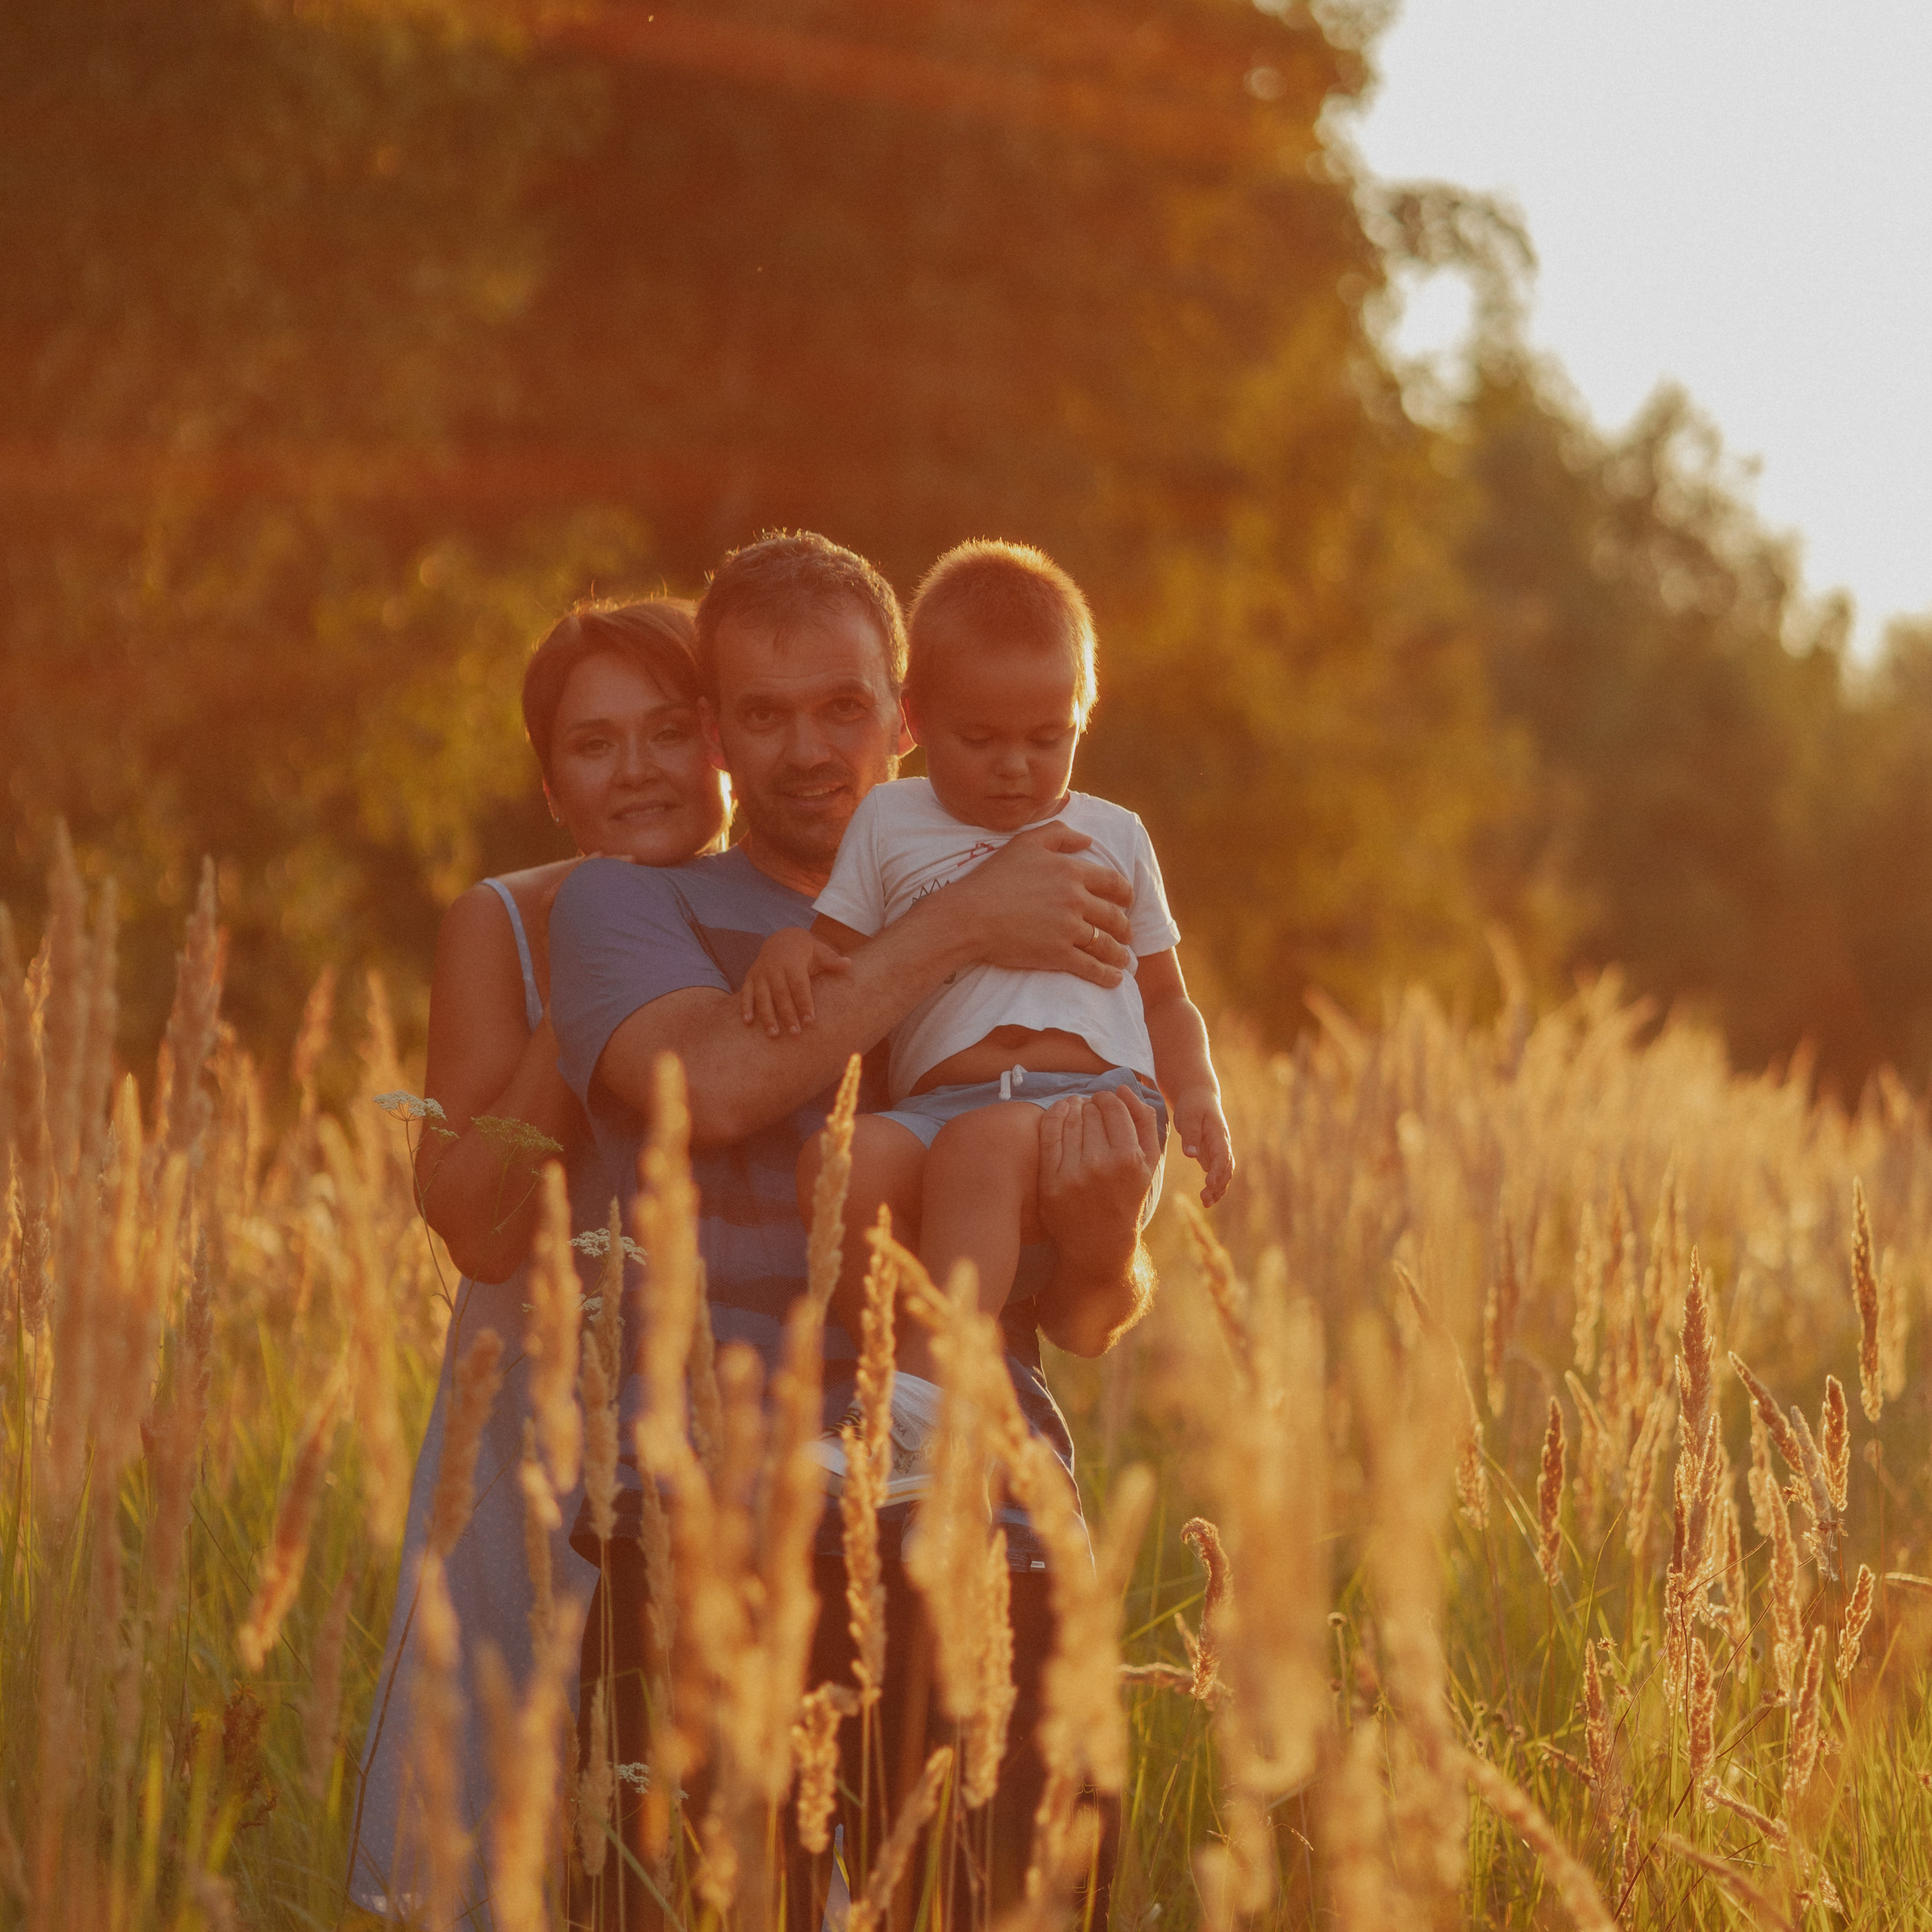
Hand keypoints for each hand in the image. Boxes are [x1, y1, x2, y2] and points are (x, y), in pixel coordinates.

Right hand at [739, 928, 853, 1036]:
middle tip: (795, 1033)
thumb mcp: (818, 950)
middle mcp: (774, 968)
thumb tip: (848, 964)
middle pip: (781, 994)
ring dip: (767, 1016)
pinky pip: (745, 993)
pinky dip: (745, 1007)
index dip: (804, 1002)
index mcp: (792, 962)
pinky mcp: (750, 978)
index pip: (799, 985)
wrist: (781, 939)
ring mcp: (760, 973)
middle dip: (787, 1014)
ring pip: (762, 997)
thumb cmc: (805, 950)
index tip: (810, 1020)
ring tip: (774, 1034)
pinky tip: (747, 1022)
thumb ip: (831, 960)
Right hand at [949, 824, 1135, 985]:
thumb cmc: (993, 877)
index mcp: (1071, 871)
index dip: (1126, 894)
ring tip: (1123, 959)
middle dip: (1125, 927)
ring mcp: (1068, 929)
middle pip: (1114, 916)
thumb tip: (1087, 840)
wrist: (971, 914)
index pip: (1113, 882)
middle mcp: (1076, 899)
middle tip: (1127, 934)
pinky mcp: (1058, 955)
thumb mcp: (1025, 843)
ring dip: (1119, 953)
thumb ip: (1059, 834)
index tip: (1128, 902)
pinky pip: (1091, 967)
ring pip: (1106, 943)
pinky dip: (1107, 975)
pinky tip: (1115, 979)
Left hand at [1037, 1086, 1162, 1258]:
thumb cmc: (1127, 1196)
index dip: (1108, 1098)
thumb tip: (1123, 1087)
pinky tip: (1060, 1112)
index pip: (1112, 1107)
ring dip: (1072, 1108)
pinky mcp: (1051, 1182)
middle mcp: (1101, 1165)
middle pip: (1090, 1111)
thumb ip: (1143, 1121)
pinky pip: (1048, 1133)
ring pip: (1069, 1119)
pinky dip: (1054, 1116)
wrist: (1099, 1242)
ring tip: (1076, 1111)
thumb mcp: (1148, 1163)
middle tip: (1091, 1112)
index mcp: (1129, 1159)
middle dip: (1091, 1106)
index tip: (1105, 1102)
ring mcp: (1073, 1174)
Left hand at [1174, 1087, 1233, 1206]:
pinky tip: (1206, 1200)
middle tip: (1205, 1199)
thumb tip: (1191, 1155)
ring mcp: (1218, 1151)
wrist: (1198, 1096)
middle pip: (1226, 1169)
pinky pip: (1216, 1174)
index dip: (1217, 1171)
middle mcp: (1222, 1145)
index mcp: (1219, 1135)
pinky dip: (1214, 1187)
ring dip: (1218, 1189)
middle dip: (1219, 1185)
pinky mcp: (1210, 1155)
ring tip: (1206, 1203)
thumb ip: (1190, 1135)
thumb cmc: (1193, 1105)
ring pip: (1223, 1174)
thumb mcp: (1189, 1116)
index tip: (1209, 1183)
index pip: (1222, 1155)